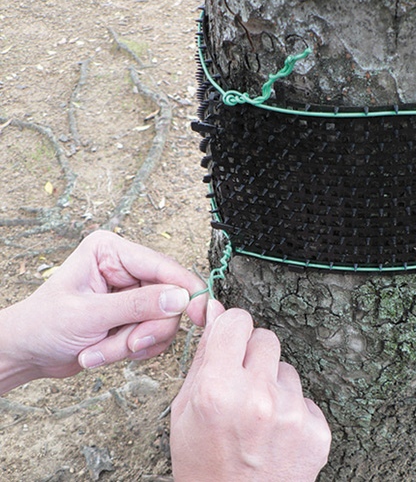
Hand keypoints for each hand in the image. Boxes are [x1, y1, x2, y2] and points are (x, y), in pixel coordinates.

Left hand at [0, 231, 207, 392]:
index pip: (163, 267)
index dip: (186, 290)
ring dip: (133, 342)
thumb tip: (180, 298)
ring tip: (100, 349)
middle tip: (127, 343)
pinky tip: (104, 351)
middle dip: (145, 328)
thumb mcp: (89, 315)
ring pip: (162, 320)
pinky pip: (153, 335)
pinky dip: (132, 349)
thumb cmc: (42, 325)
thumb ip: (138, 306)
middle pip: (168, 298)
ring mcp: (131, 293)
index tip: (200, 314)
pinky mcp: (133, 314)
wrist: (27, 352)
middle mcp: (126, 268)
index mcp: (111, 251)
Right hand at [171, 301, 330, 481]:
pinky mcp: (315, 431)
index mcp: (217, 389)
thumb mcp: (184, 408)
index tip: (231, 339)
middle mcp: (258, 398)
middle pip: (266, 338)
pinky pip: (304, 397)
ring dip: (273, 384)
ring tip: (258, 415)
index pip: (237, 320)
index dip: (232, 329)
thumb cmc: (203, 463)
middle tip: (241, 383)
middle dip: (252, 355)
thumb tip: (214, 311)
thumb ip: (204, 354)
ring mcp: (291, 415)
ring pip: (286, 369)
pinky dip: (292, 409)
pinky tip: (275, 432)